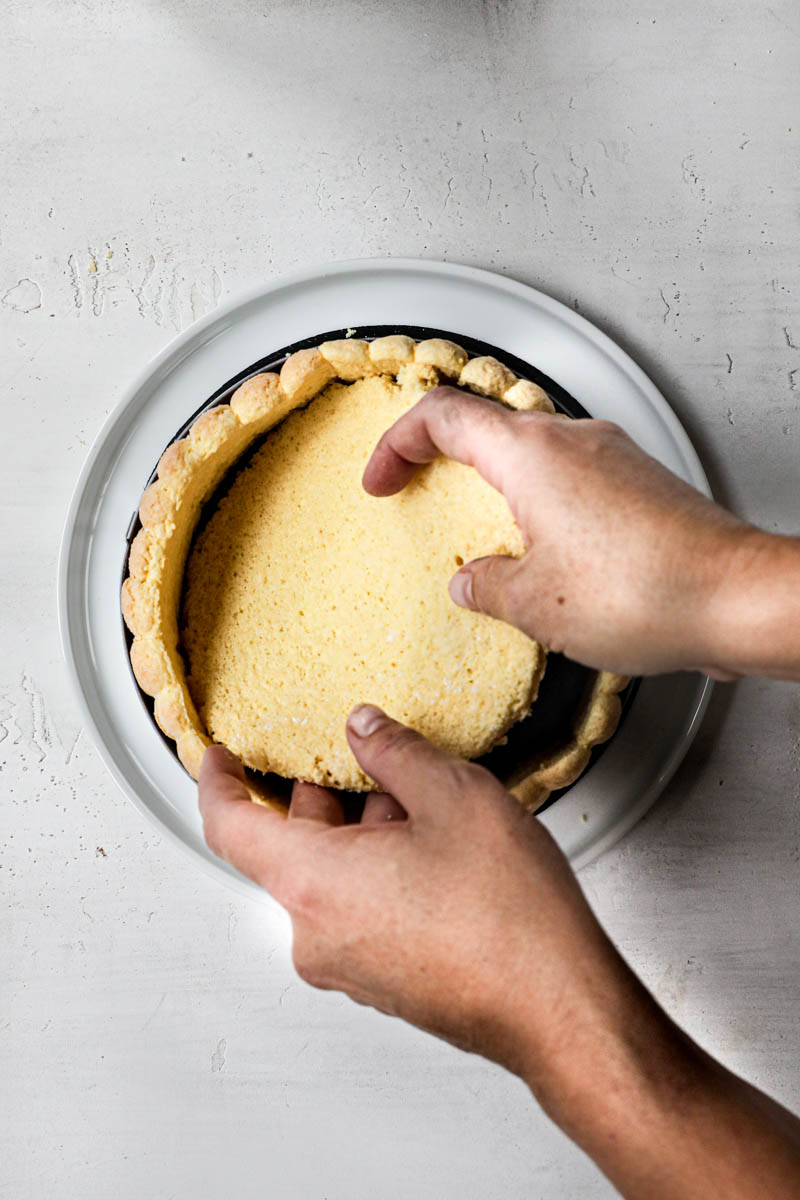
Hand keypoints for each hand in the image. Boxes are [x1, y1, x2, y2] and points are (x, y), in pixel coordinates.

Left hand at [199, 705, 624, 1081]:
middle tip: (365, 761)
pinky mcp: (383, 983)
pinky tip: (435, 850)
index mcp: (313, 882)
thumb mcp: (453, 795)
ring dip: (362, 835)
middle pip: (291, 848)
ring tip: (423, 804)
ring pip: (331, 879)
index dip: (218, 781)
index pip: (229, 826)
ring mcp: (349, 965)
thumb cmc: (510, 916)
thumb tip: (364, 729)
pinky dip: (378, 873)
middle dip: (325, 797)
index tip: (219, 755)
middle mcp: (317, 933)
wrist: (560, 1008)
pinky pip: (358, 913)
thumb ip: (394, 751)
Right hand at [362, 386, 799, 679]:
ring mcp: (612, 457)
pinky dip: (542, 502)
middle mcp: (573, 440)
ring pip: (534, 452)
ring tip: (484, 535)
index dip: (397, 443)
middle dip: (444, 460)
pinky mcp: (640, 483)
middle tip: (421, 492)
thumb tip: (472, 582)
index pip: (442, 415)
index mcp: (531, 454)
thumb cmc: (647, 589)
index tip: (382, 478)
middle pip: (488, 426)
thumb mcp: (535, 603)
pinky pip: (573, 478)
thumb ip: (487, 586)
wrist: (735, 597)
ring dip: (497, 485)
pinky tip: (547, 553)